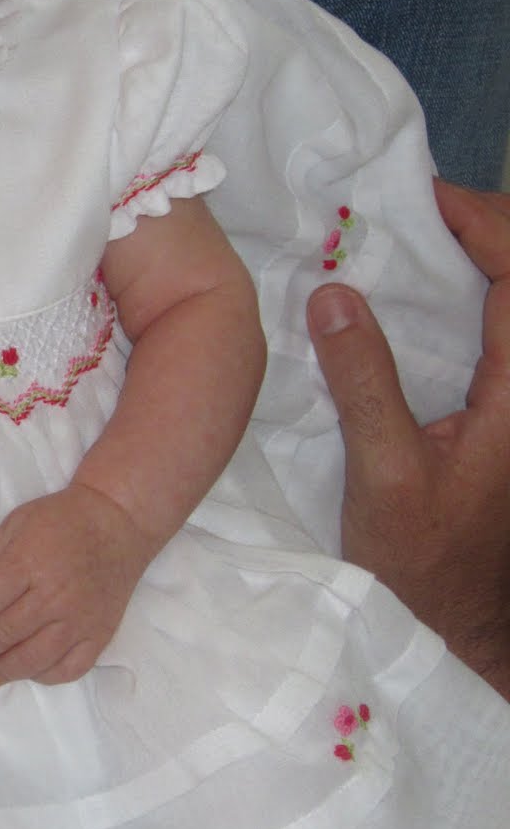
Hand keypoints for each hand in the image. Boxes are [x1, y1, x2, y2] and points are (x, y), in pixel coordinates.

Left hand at [0, 484, 153, 689]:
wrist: (119, 522)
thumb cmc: (63, 519)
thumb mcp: (16, 522)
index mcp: (28, 563)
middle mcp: (52, 596)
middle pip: (3, 634)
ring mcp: (78, 620)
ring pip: (33, 658)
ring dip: (2, 672)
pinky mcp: (99, 634)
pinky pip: (70, 668)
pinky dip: (45, 676)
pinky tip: (28, 673)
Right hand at [306, 180, 509, 695]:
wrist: (461, 629)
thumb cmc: (425, 562)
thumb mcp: (384, 475)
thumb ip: (363, 382)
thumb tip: (334, 293)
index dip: (484, 225)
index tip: (426, 199)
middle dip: (491, 228)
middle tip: (424, 206)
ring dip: (487, 260)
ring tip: (423, 235)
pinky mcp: (502, 418)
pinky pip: (500, 334)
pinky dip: (474, 297)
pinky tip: (424, 297)